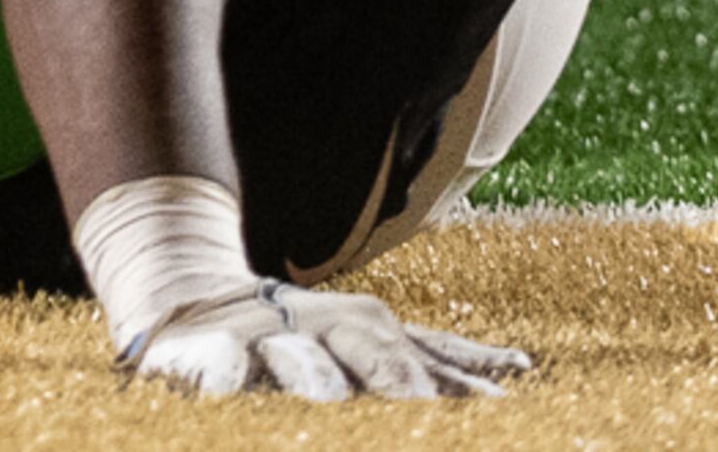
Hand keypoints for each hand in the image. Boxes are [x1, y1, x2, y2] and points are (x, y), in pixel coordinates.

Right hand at [122, 280, 530, 400]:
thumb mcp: (373, 343)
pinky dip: (222, 375)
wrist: (197, 296)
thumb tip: (520, 368)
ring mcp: (269, 339)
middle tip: (424, 419)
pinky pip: (215, 363)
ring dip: (316, 382)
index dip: (465, 396)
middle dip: (403, 391)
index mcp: (374, 332)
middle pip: (373, 358)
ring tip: (328, 406)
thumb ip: (442, 362)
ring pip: (298, 359)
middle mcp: (328, 330)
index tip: (504, 420)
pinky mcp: (203, 350)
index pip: (430, 367)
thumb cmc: (305, 336)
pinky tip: (225, 392)